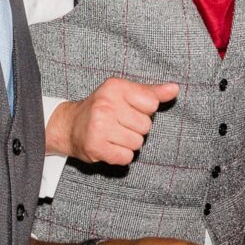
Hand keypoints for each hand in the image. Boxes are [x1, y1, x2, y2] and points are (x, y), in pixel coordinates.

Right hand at [47, 79, 178, 165]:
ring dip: (128, 143)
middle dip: (136, 129)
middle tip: (118, 124)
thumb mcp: (124, 93)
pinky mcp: (95, 147)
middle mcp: (105, 105)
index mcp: (115, 87)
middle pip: (146, 126)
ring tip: (113, 135)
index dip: (144, 110)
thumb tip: (175, 89)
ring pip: (137, 143)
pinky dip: (121, 156)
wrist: (69, 126)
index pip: (151, 103)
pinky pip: (126, 157)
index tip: (128, 109)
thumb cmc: (102, 108)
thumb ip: (151, 92)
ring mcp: (99, 126)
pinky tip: (109, 146)